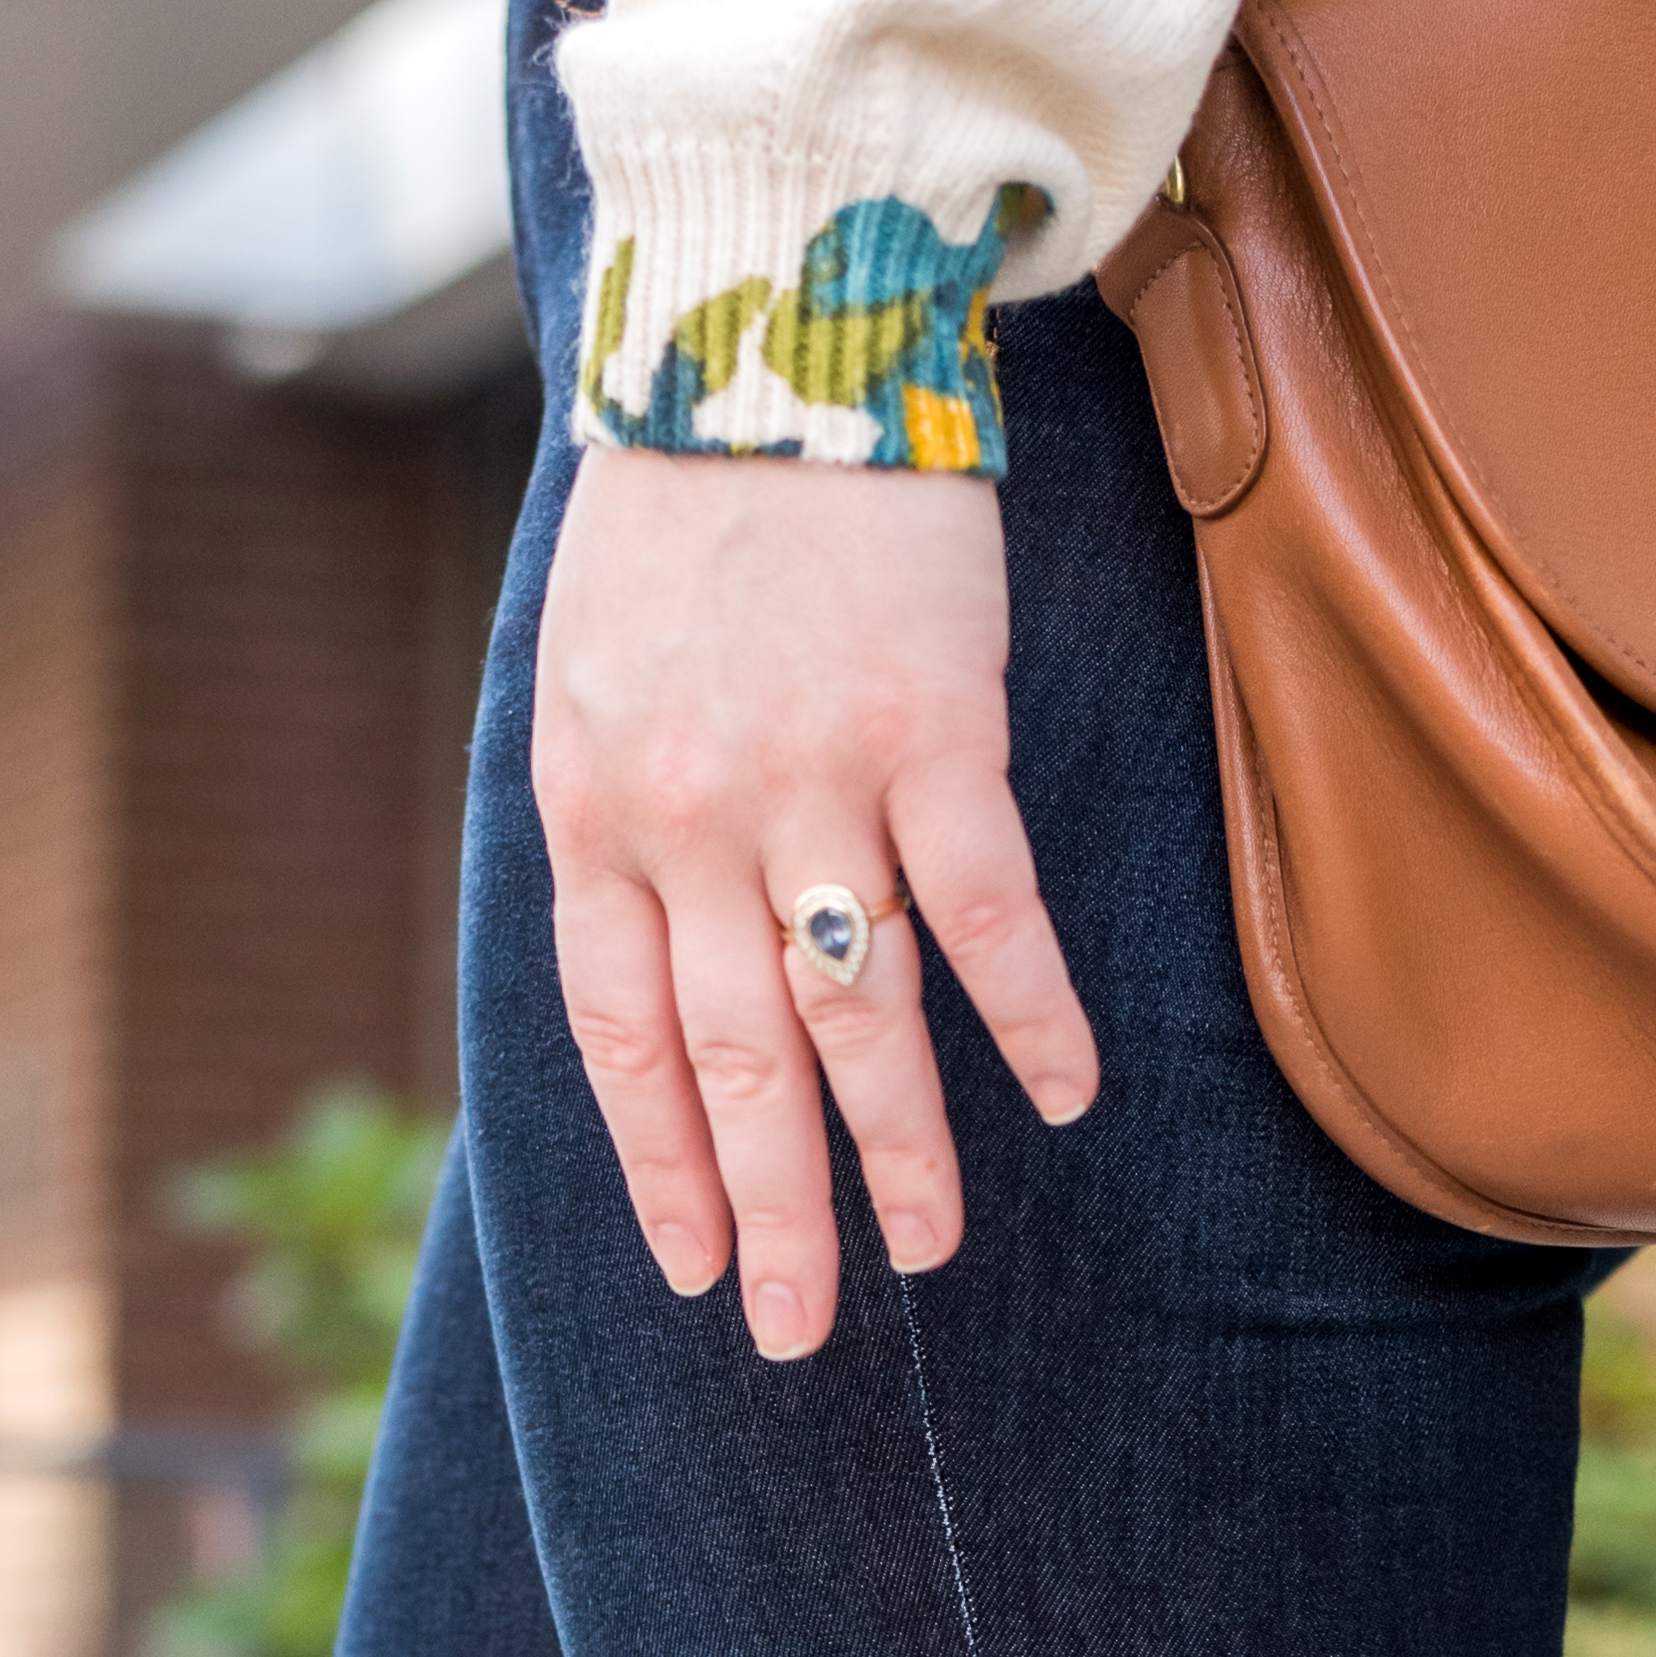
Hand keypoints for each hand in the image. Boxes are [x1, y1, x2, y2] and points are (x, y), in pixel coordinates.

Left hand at [531, 447, 1099, 1358]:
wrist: (763, 326)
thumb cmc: (684, 504)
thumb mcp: (591, 673)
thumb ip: (622, 818)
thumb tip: (658, 954)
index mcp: (596, 814)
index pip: (625, 1041)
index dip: (665, 1166)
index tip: (699, 1267)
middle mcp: (693, 821)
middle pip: (738, 1061)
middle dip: (773, 1211)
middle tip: (799, 1330)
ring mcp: (813, 780)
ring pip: (857, 1014)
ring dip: (900, 1150)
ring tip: (929, 1251)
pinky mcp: (928, 728)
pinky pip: (984, 909)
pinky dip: (1026, 1012)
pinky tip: (1064, 1097)